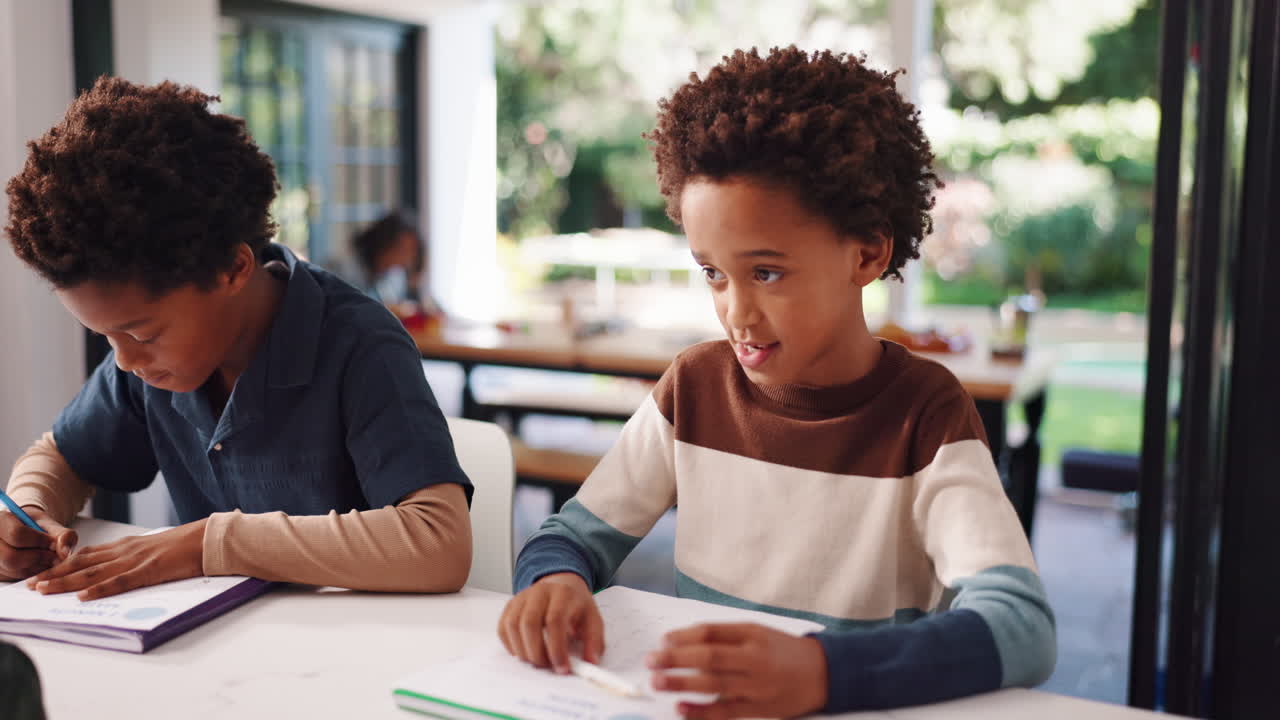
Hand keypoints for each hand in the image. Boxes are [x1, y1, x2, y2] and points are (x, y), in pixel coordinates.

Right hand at [0, 507, 76, 579]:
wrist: (26, 532)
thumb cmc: (37, 527)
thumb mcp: (51, 525)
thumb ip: (62, 534)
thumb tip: (64, 553)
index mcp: (0, 520)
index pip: (17, 534)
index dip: (40, 541)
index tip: (54, 543)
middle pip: (12, 557)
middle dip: (39, 558)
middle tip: (55, 556)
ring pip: (14, 570)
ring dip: (37, 567)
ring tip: (49, 559)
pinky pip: (15, 577)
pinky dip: (32, 574)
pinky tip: (40, 565)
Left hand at [26, 519, 207, 600]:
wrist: (209, 538)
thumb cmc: (187, 546)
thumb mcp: (155, 549)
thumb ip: (137, 558)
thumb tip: (123, 572)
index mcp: (127, 546)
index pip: (87, 555)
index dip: (62, 564)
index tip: (43, 573)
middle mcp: (126, 551)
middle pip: (82, 563)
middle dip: (55, 574)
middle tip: (31, 585)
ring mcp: (136, 560)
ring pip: (93, 573)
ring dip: (66, 582)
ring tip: (45, 589)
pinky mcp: (149, 570)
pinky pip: (120, 582)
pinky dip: (100, 589)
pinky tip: (83, 596)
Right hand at [497, 572, 603, 673]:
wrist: (561, 586)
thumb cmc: (576, 606)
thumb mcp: (593, 620)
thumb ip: (594, 641)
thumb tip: (590, 662)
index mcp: (563, 593)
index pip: (555, 620)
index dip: (557, 648)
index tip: (562, 667)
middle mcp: (539, 592)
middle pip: (529, 623)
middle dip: (537, 652)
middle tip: (546, 667)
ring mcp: (522, 598)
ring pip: (513, 626)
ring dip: (523, 651)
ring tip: (537, 660)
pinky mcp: (510, 606)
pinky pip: (503, 628)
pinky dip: (511, 646)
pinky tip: (524, 652)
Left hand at [646, 623, 828, 719]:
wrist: (824, 673)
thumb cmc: (784, 651)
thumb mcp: (758, 632)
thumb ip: (726, 635)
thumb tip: (684, 640)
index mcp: (753, 633)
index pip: (712, 632)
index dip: (684, 636)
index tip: (663, 641)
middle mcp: (755, 657)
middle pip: (710, 656)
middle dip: (676, 658)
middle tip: (651, 661)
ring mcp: (757, 684)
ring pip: (715, 684)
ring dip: (682, 683)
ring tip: (658, 681)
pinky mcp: (760, 708)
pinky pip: (726, 711)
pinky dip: (702, 711)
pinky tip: (681, 708)